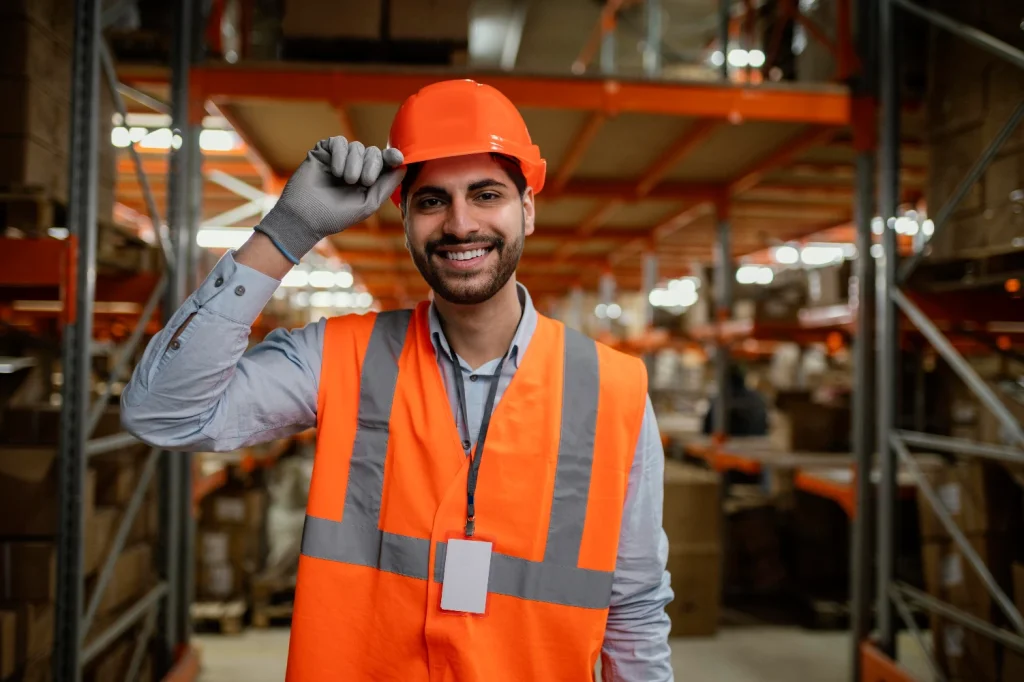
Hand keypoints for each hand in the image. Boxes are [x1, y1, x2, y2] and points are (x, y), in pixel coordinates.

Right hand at [256, 136, 404, 262]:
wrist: (306, 217)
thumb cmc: (336, 215)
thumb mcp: (368, 204)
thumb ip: (386, 186)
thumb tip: (403, 167)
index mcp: (366, 179)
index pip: (383, 162)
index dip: (392, 157)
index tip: (397, 158)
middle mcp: (354, 166)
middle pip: (373, 152)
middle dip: (372, 165)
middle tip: (362, 181)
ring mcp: (338, 158)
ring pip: (356, 146)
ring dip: (354, 164)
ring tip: (345, 180)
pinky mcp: (323, 151)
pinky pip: (339, 141)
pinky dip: (340, 155)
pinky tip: (335, 171)